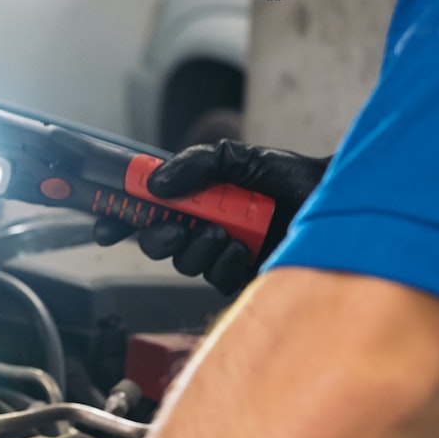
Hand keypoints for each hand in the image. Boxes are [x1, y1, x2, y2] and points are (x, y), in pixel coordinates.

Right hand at [96, 140, 328, 294]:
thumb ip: (196, 163)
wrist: (334, 200)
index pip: (147, 208)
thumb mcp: (239, 158)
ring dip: (197, 248)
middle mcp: (205, 225)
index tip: (104, 224)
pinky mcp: (243, 277)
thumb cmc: (292, 176)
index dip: (120, 216)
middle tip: (170, 229)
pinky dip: (223, 262)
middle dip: (156, 237)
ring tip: (224, 233)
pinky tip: (242, 249)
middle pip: (156, 241)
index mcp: (197, 196)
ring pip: (184, 263)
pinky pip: (215, 278)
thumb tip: (156, 184)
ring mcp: (222, 253)